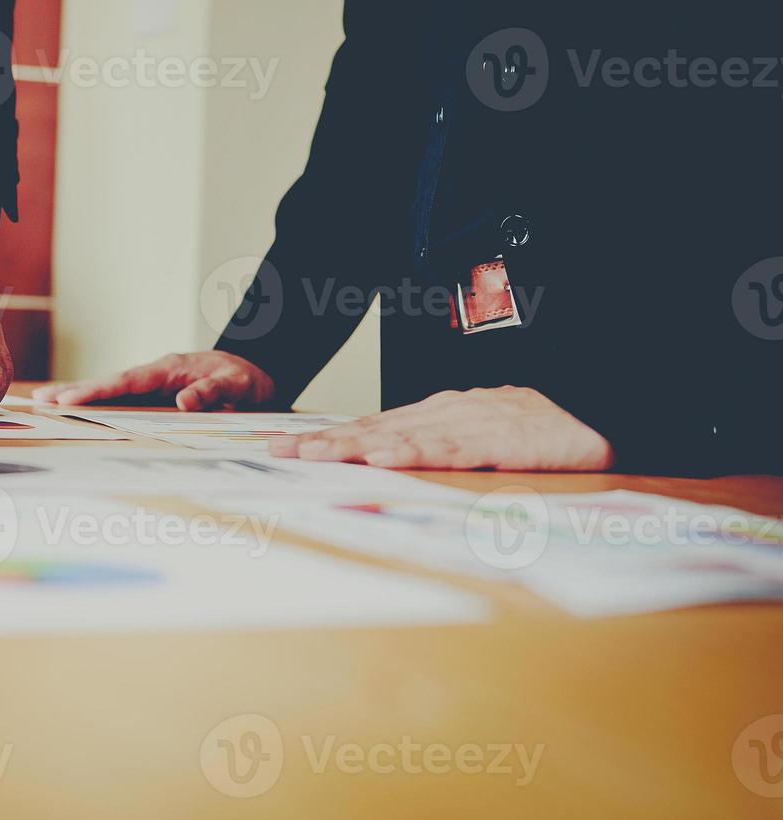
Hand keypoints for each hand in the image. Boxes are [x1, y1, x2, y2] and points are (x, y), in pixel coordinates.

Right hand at [33, 351, 275, 410]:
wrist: (260, 371)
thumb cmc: (248, 378)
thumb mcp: (237, 385)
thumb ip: (210, 391)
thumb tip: (180, 402)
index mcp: (170, 369)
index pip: (126, 381)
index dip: (96, 391)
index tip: (68, 400)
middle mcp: (157, 374)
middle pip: (110, 383)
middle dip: (75, 390)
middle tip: (40, 400)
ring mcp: (155, 384)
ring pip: (113, 390)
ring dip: (82, 396)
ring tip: (48, 403)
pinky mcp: (158, 394)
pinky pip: (125, 399)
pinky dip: (101, 402)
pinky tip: (82, 410)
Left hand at [270, 386, 613, 470]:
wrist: (600, 416)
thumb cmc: (539, 433)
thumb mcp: (479, 442)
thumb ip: (437, 450)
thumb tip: (391, 465)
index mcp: (438, 415)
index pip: (372, 426)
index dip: (328, 436)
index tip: (284, 446)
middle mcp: (446, 414)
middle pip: (375, 427)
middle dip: (325, 440)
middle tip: (279, 450)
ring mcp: (471, 424)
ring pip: (402, 435)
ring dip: (355, 444)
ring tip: (316, 454)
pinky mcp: (499, 440)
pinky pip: (450, 448)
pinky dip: (415, 452)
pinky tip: (385, 457)